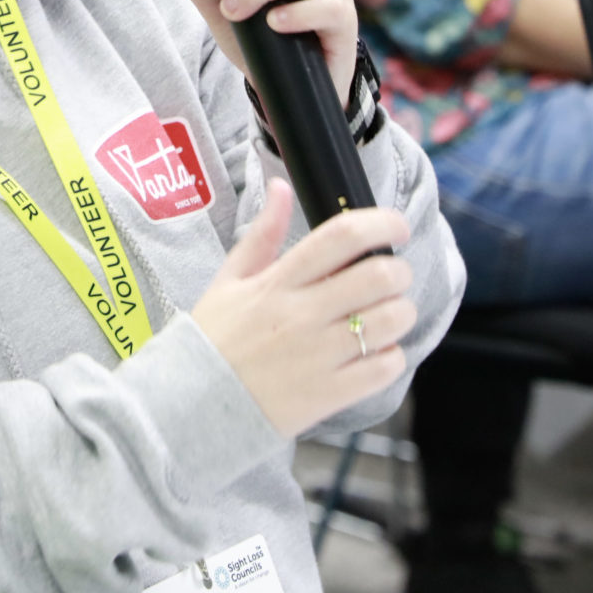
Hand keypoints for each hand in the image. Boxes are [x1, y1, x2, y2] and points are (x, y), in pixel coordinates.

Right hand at [192, 180, 415, 436]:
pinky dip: (391, 357)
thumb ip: (262, 233)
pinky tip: (375, 353)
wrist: (192, 406)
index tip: (396, 227)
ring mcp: (318, 355)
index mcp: (278, 281)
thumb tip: (280, 186)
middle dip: (399, 270)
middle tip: (393, 276)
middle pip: (378, 276)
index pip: (340, 236)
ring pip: (390, 321)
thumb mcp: (229, 280)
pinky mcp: (329, 394)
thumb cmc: (214, 340)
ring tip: (387, 315)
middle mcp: (301, 314)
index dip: (380, 223)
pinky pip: (384, 368)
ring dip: (400, 313)